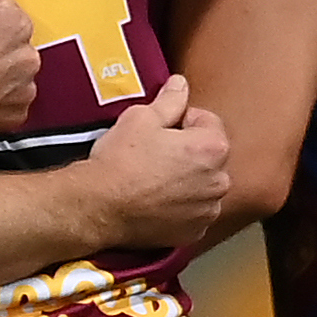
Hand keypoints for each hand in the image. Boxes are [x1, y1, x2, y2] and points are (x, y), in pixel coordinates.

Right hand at [76, 72, 229, 249]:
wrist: (98, 207)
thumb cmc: (119, 162)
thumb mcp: (140, 118)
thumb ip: (170, 100)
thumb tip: (181, 84)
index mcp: (212, 147)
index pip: (208, 121)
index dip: (182, 120)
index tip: (161, 130)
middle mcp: (219, 180)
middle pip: (209, 156)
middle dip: (188, 152)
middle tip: (155, 154)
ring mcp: (207, 210)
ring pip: (202, 185)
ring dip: (187, 181)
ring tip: (154, 180)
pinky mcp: (194, 232)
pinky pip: (194, 212)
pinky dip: (181, 207)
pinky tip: (156, 201)